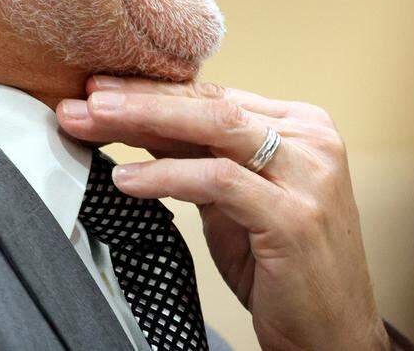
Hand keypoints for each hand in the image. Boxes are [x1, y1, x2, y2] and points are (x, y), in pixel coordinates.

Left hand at [56, 77, 389, 350]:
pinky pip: (218, 181)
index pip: (214, 96)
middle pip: (210, 104)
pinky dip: (166, 175)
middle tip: (82, 97)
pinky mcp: (295, 217)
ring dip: (144, 121)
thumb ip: (197, 156)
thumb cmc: (281, 267)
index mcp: (301, 126)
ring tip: (90, 122)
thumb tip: (132, 119)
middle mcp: (311, 140)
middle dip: (139, 98)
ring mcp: (308, 176)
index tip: (98, 87)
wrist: (332, 336)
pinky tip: (125, 179)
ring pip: (214, 127)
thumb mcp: (233, 201)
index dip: (153, 90)